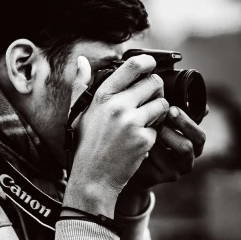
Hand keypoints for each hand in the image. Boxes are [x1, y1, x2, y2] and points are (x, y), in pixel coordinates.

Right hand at [63, 55, 168, 216]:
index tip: (151, 65)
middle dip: (156, 90)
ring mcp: (132, 123)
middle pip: (155, 83)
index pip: (133, 66)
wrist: (92, 178)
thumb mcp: (77, 113)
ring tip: (145, 120)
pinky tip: (140, 140)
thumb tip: (82, 61)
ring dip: (159, 111)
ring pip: (163, 104)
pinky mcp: (144, 140)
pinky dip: (154, 133)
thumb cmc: (84, 145)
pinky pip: (160, 128)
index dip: (148, 62)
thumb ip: (80, 84)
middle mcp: (118, 106)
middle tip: (149, 100)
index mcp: (103, 95)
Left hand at [120, 105, 206, 196]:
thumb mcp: (165, 122)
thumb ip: (179, 115)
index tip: (171, 109)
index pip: (199, 137)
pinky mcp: (154, 178)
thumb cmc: (149, 134)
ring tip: (142, 126)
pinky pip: (149, 161)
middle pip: (187, 147)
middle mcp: (186, 162)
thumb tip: (206, 107)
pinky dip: (141, 147)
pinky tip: (131, 139)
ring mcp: (171, 172)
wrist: (127, 159)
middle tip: (157, 117)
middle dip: (170, 131)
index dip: (187, 122)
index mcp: (193, 146)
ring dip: (154, 138)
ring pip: (163, 155)